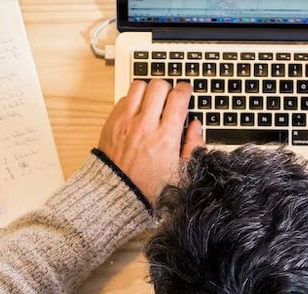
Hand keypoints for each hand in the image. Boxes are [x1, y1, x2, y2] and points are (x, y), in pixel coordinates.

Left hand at [98, 79, 204, 201]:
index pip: (178, 97)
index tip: (185, 92)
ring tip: (151, 101)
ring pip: (139, 86)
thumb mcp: (180, 172)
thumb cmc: (147, 186)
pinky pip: (123, 98)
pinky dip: (132, 101)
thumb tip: (196, 126)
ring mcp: (125, 122)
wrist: (116, 194)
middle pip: (159, 86)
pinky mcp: (111, 123)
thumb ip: (193, 146)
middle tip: (168, 97)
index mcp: (165, 137)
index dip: (185, 90)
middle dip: (168, 88)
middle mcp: (144, 126)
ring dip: (148, 90)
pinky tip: (136, 112)